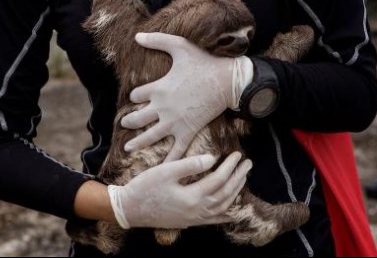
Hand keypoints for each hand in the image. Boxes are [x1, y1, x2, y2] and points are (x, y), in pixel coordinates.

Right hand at [108, 152, 251, 228]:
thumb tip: (212, 159)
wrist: (129, 209)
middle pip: (225, 194)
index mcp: (192, 197)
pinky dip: (226, 213)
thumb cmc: (145, 187)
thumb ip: (190, 165)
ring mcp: (194, 219)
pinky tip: (233, 210)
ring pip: (223, 206)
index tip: (237, 154)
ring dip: (235, 192)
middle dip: (238, 177)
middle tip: (247, 164)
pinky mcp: (189, 222)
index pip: (219, 180)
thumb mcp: (166, 171)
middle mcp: (196, 211)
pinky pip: (213, 219)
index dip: (230, 166)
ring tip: (243, 178)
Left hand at [122, 33, 252, 161]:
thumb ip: (157, 40)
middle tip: (124, 124)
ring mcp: (175, 121)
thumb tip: (137, 35)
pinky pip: (175, 150)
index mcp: (158, 88)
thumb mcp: (179, 46)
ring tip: (128, 148)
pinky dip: (168, 162)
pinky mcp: (188, 131)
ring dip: (137, 143)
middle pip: (137, 118)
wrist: (227, 80)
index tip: (137, 97)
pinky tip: (160, 171)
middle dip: (129, 122)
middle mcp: (162, 107)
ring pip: (150, 136)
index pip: (137, 95)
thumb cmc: (204, 61)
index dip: (135, 96)